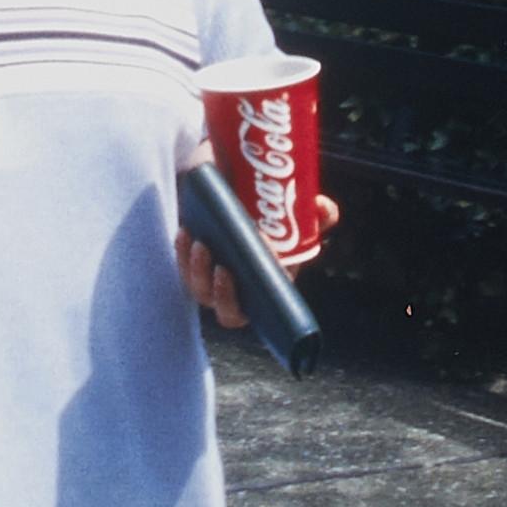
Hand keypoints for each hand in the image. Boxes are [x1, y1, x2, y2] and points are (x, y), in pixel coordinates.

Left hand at [174, 192, 339, 328]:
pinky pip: (182, 268)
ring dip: (197, 272)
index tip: (259, 270)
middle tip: (224, 268)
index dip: (264, 298)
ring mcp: (211, 282)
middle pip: (227, 311)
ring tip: (201, 243)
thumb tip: (325, 209)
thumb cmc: (273, 216)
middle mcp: (239, 294)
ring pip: (200, 291)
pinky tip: (186, 233)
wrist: (241, 195)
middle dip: (223, 295)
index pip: (261, 309)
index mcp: (268, 290)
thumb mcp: (299, 216)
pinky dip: (181, 253)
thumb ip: (318, 213)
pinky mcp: (191, 264)